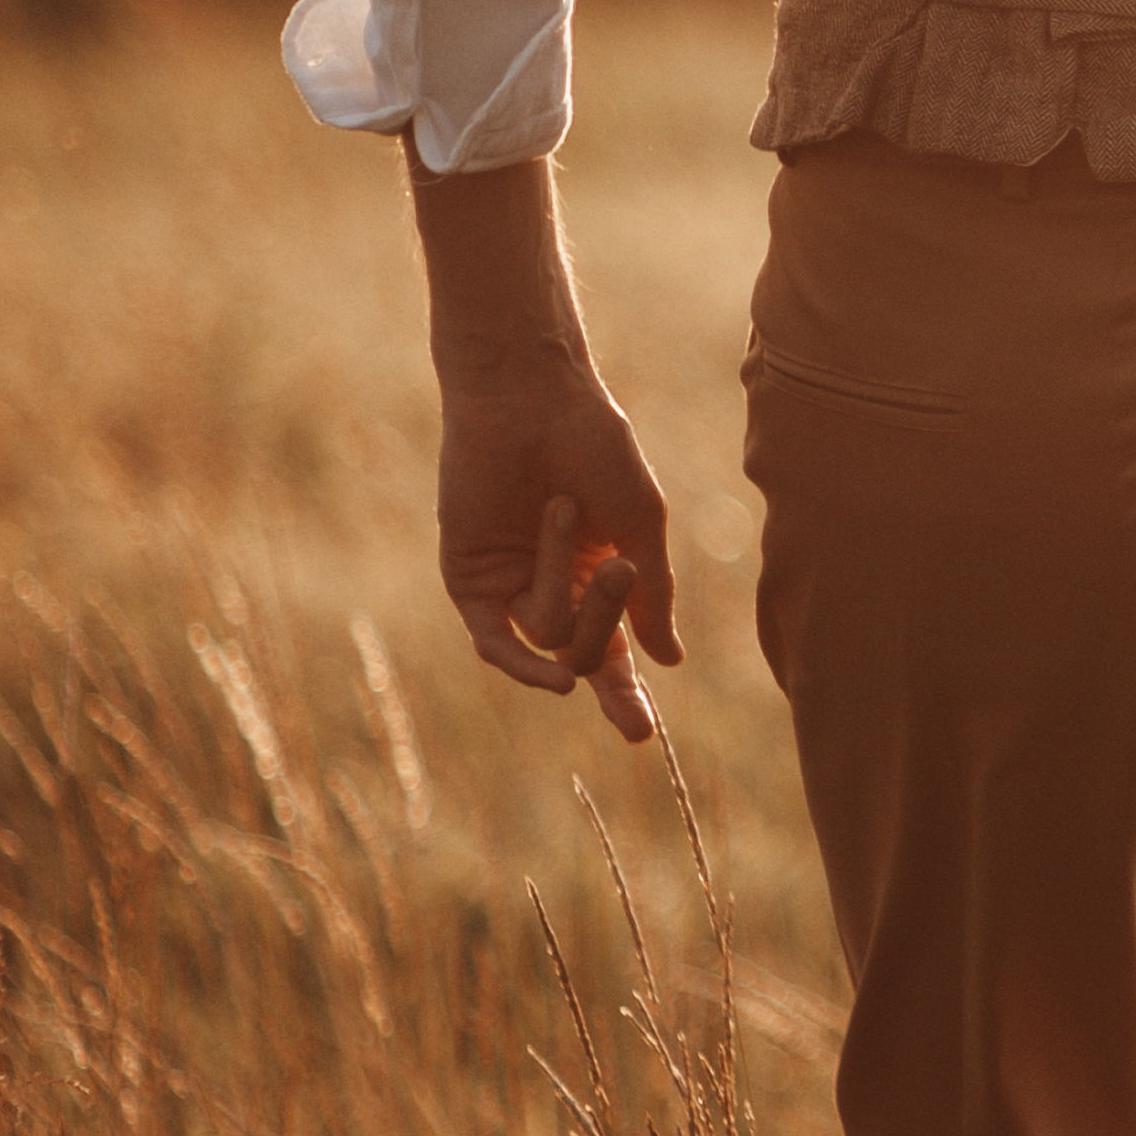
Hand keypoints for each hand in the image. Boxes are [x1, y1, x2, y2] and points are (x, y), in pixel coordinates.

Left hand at [438, 365, 681, 745]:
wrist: (530, 398)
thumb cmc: (594, 447)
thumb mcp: (640, 524)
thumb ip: (652, 594)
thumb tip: (666, 660)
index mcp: (598, 577)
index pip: (612, 652)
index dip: (624, 695)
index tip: (640, 736)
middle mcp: (552, 588)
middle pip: (585, 651)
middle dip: (607, 616)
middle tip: (621, 567)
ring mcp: (509, 586)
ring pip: (549, 635)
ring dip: (565, 581)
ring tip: (562, 508)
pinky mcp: (469, 579)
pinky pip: (494, 641)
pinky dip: (521, 665)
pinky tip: (557, 682)